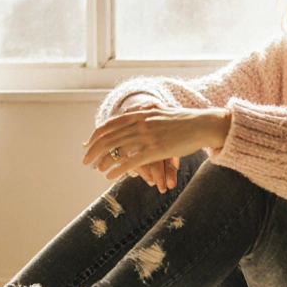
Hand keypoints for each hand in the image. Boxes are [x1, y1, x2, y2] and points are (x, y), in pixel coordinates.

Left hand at [83, 105, 230, 189]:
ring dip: (103, 161)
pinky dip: (116, 169)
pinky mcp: (155, 150)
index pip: (109, 125)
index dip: (95, 137)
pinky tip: (110, 176)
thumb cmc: (182, 120)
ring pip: (116, 150)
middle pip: (108, 138)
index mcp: (139, 114)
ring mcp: (147, 137)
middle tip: (85, 161)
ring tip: (97, 169)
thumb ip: (144, 110)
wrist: (201, 124)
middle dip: (93, 150)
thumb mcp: (159, 110)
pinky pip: (130, 162)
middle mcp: (139, 124)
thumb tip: (132, 110)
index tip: (88, 146)